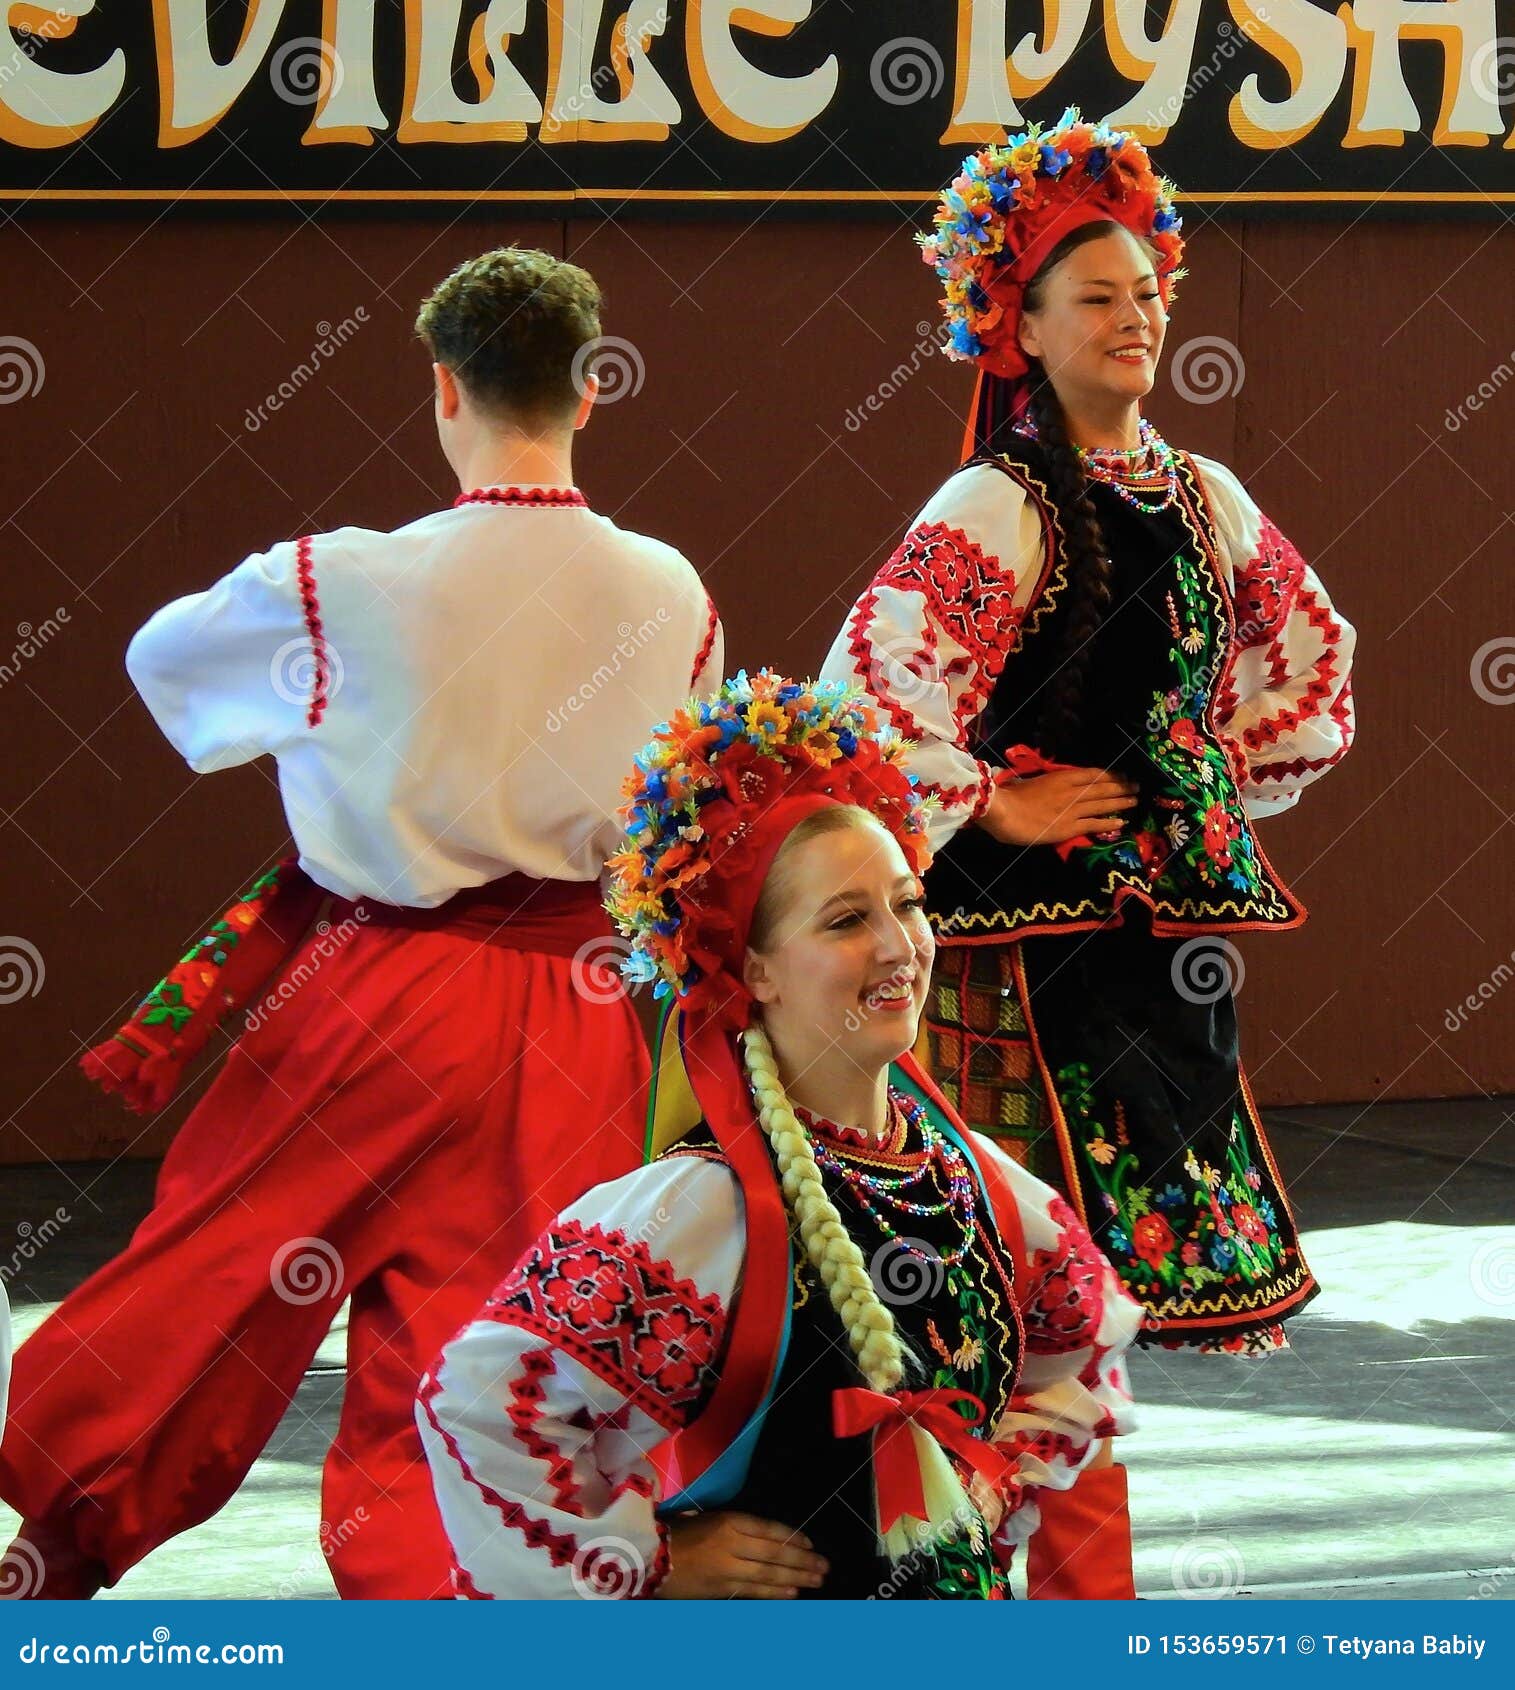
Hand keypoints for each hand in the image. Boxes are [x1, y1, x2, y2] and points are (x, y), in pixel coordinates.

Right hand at [656, 1511, 828, 1598]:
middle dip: (803, 1561)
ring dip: (796, 1578)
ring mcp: (727, 1569)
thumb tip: (763, 1536)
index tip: (810, 1543)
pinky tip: (792, 1594)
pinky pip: (752, 1591)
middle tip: (825, 1566)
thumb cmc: (675, 1531)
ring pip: (768, 1574)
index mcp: (727, 1520)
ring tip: (817, 1581)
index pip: (768, 1529)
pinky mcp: (720, 1590)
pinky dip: (774, 1593)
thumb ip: (733, 1526)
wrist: (647, 1557)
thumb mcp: (706, 1516)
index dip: (792, 1537)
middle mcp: (731, 1544)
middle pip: (774, 1553)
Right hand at [976, 767, 1139, 846]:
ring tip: (1134, 801)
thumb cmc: (1010, 795)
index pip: (1092, 774)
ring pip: (1102, 804)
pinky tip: (1121, 823)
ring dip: (1120, 802)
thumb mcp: (1031, 781)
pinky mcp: (1069, 828)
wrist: (1003, 810)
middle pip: (1102, 788)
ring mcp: (1072, 810)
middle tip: (1136, 786)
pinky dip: (1109, 823)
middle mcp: (1071, 792)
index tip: (1121, 775)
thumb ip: (1047, 782)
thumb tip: (1052, 784)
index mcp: (1061, 777)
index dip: (1109, 775)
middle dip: (1121, 786)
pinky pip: (1094, 824)